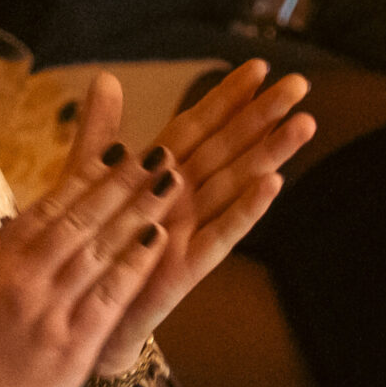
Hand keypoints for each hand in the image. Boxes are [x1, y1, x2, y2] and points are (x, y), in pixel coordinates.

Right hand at [0, 143, 191, 386]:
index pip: (49, 209)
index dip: (87, 177)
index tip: (120, 148)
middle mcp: (26, 281)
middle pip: (81, 221)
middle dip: (123, 184)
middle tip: (160, 153)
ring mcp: (51, 313)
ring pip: (100, 252)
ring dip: (138, 214)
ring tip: (171, 183)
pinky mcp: (73, 346)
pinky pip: (110, 296)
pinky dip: (136, 265)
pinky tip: (161, 239)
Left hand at [69, 60, 315, 373]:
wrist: (83, 320)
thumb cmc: (95, 253)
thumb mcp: (86, 185)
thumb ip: (99, 135)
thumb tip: (105, 78)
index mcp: (159, 179)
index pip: (198, 128)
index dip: (225, 99)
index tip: (258, 66)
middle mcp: (182, 202)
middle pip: (227, 151)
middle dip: (262, 117)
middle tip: (300, 84)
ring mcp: (188, 233)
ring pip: (235, 186)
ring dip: (269, 155)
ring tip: (302, 124)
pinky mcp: (186, 268)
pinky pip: (221, 235)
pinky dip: (247, 210)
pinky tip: (273, 185)